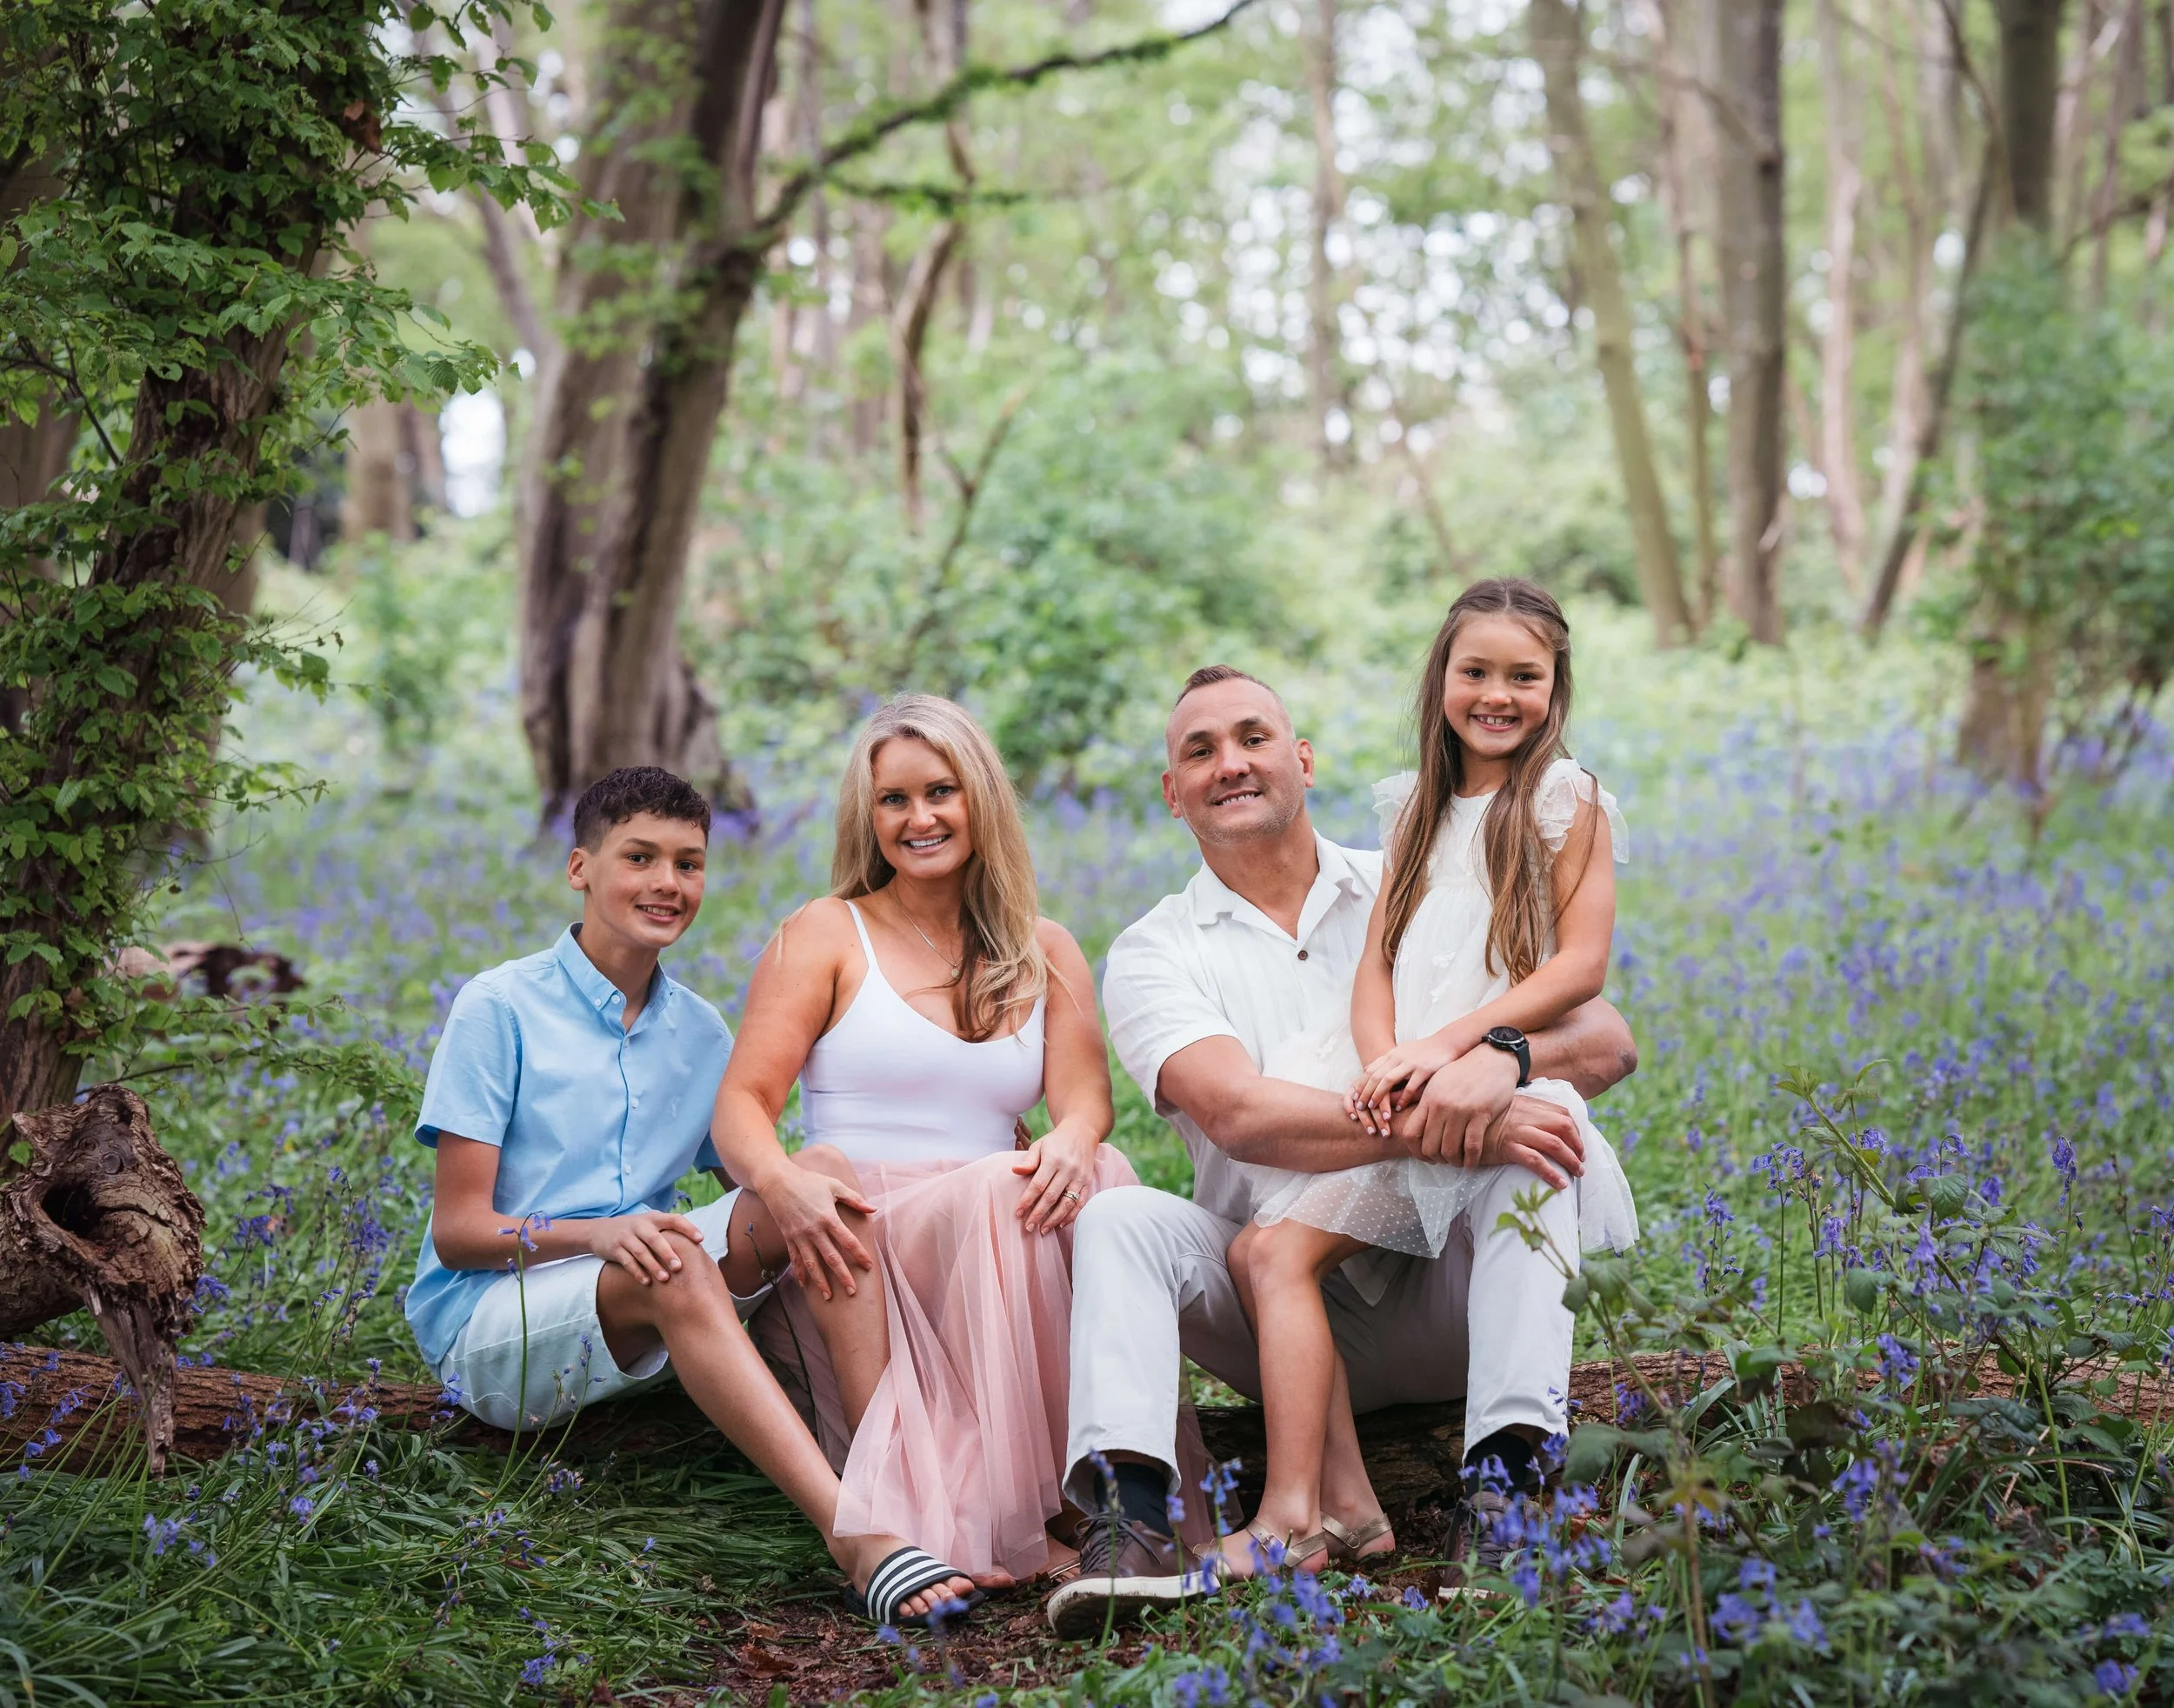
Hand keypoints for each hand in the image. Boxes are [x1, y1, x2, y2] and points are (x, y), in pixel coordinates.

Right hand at [586, 1209, 708, 1285]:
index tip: (700, 1239)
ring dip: (653, 1266)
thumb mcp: (650, 1224)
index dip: (687, 1228)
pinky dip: (637, 1272)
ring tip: (665, 1279)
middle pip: (655, 1238)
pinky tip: (647, 1282)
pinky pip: (627, 1262)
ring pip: (641, 1252)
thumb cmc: (635, 1230)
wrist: (599, 1230)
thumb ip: (668, 1231)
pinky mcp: (615, 1249)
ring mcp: (626, 1237)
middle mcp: (640, 1225)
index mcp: (653, 1218)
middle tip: (679, 1267)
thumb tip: (697, 1247)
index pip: (673, 1219)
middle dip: (667, 1253)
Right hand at [756, 1161, 878, 1300]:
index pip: (848, 1241)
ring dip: (820, 1281)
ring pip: (812, 1264)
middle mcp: (814, 1230)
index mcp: (828, 1218)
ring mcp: (800, 1236)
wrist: (778, 1182)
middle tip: (852, 1292)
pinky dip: (799, 1273)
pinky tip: (805, 1285)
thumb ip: (854, 1199)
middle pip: (831, 1258)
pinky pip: (795, 1259)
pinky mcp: (789, 1238)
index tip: (869, 1266)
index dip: (859, 1255)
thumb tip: (873, 1209)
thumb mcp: (834, 1185)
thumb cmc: (809, 1182)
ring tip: (828, 1297)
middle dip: (842, 1276)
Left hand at [1012, 1124, 1100, 1233]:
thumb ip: (1028, 1160)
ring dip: (1054, 1219)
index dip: (1027, 1201)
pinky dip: (1071, 1215)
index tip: (1018, 1213)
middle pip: (1051, 1197)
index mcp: (1053, 1160)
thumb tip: (1015, 1170)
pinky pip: (1080, 1202)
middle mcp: (1068, 1169)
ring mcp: (1079, 1177)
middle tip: (1028, 1228)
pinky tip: (1061, 1224)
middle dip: (1038, 1214)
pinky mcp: (1087, 1182)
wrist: (1082, 1132)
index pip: (1038, 1185)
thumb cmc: (1056, 1141)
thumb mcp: (1039, 1145)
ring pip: (1067, 1203)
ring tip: (1043, 1230)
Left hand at [1345, 1033, 1463, 1133]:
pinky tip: (1398, 1109)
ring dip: (1380, 1097)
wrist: (1447, 1042)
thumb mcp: (1402, 1052)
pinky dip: (1403, 1099)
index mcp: (1391, 1054)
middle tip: (1360, 1108)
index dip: (1361, 1085)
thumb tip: (1367, 1071)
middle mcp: (1398, 1058)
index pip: (1370, 1070)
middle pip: (1375, 1076)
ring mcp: (1410, 1063)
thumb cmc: (1424, 1051)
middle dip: (1366, 1093)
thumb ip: (1386, 1062)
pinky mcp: (1423, 1070)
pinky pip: (1410, 1086)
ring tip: (1375, 1110)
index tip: (1355, 1098)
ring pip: (1388, 1081)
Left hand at [1392, 1049, 1580, 1183]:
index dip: (1416, 1152)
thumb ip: (1423, 1100)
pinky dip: (1470, 1159)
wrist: (1493, 1059)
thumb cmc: (1464, 1072)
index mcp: (1428, 1100)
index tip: (1426, 1156)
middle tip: (1444, 1161)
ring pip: (1449, 1150)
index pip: (1411, 1133)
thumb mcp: (1438, 1082)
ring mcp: (1460, 1111)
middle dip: (1436, 1159)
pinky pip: (1471, 1146)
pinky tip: (1471, 1162)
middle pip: (1429, 1146)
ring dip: (1453, 1162)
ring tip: (1458, 1162)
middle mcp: (1441, 1106)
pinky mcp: (1480, 1114)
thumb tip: (1401, 1110)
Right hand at [1476, 1094, 1587, 1189]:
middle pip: (1564, 1127)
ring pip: (1554, 1144)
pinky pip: (1535, 1161)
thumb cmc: (1483, 1120)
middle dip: (1578, 1146)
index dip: (1576, 1131)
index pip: (1563, 1114)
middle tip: (1581, 1162)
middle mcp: (1526, 1116)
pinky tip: (1560, 1184)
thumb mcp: (1507, 1108)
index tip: (1578, 1145)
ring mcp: (1518, 1131)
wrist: (1458, 1125)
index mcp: (1529, 1105)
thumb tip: (1543, 1126)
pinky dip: (1551, 1173)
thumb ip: (1525, 1112)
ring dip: (1571, 1160)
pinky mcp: (1508, 1147)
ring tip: (1577, 1173)